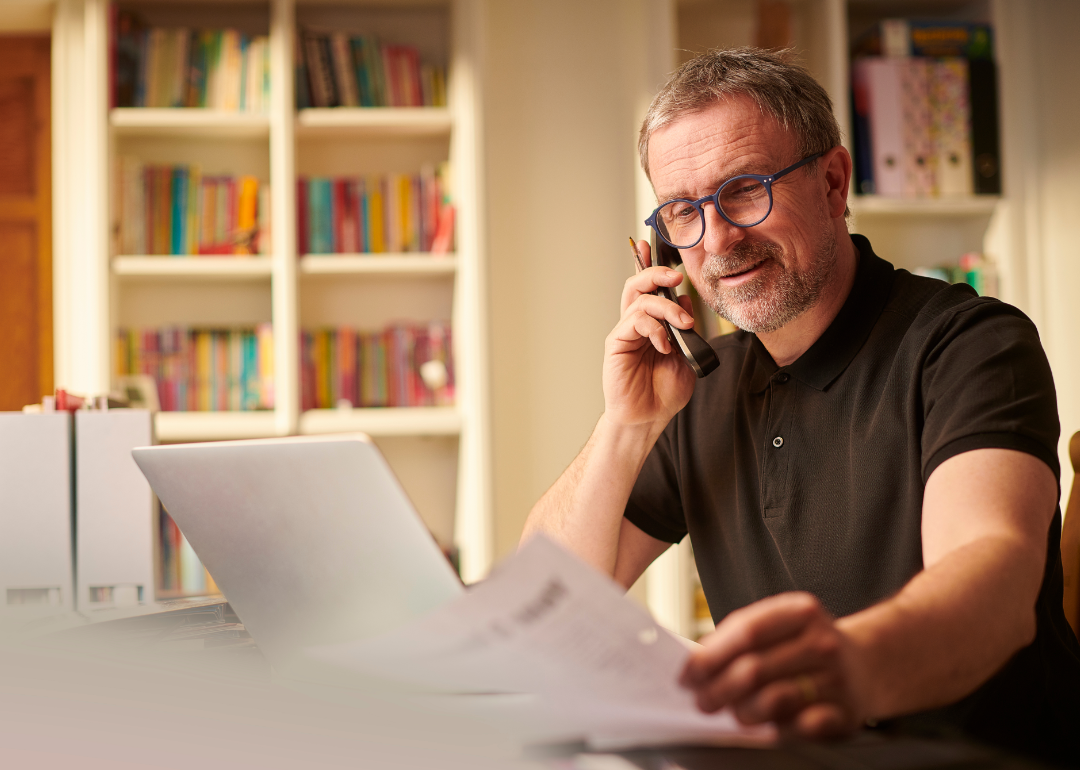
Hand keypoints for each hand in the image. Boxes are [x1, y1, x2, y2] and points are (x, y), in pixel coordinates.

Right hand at [603, 239, 697, 428]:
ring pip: (639, 300)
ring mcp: (625, 332)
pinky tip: (665, 346)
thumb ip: (685, 329)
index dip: (649, 266)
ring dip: (666, 308)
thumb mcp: (686, 355)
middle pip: (638, 285)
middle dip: (655, 273)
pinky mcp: (617, 343)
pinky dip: (655, 329)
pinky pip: (635, 322)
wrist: (648, 418)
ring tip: (683, 325)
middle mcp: (636, 324)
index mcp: (651, 324)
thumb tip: (686, 302)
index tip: (653, 247)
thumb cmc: (663, 392)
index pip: (649, 289)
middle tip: (676, 277)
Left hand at [680, 592, 866, 737]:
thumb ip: (741, 638)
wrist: (867, 664)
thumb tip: (697, 665)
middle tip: (703, 701)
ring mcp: (837, 677)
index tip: (688, 674)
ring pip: (774, 699)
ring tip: (733, 713)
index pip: (746, 631)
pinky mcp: (846, 712)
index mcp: (800, 612)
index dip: (710, 656)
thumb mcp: (781, 625)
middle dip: (718, 690)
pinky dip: (778, 730)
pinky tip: (767, 728)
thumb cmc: (807, 645)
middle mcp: (822, 642)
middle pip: (754, 669)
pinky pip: (802, 727)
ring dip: (743, 712)